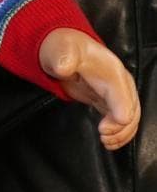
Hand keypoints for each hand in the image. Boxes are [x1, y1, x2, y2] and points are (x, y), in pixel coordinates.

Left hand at [39, 28, 139, 149]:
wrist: (62, 49)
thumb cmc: (62, 49)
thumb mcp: (59, 51)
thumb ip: (62, 58)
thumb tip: (63, 67)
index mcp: (111, 70)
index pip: (123, 95)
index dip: (120, 114)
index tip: (104, 129)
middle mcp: (120, 81)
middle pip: (132, 108)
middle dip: (122, 128)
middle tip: (103, 138)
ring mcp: (116, 91)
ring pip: (131, 116)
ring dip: (123, 133)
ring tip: (106, 143)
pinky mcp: (109, 100)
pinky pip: (122, 118)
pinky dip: (120, 132)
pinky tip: (109, 141)